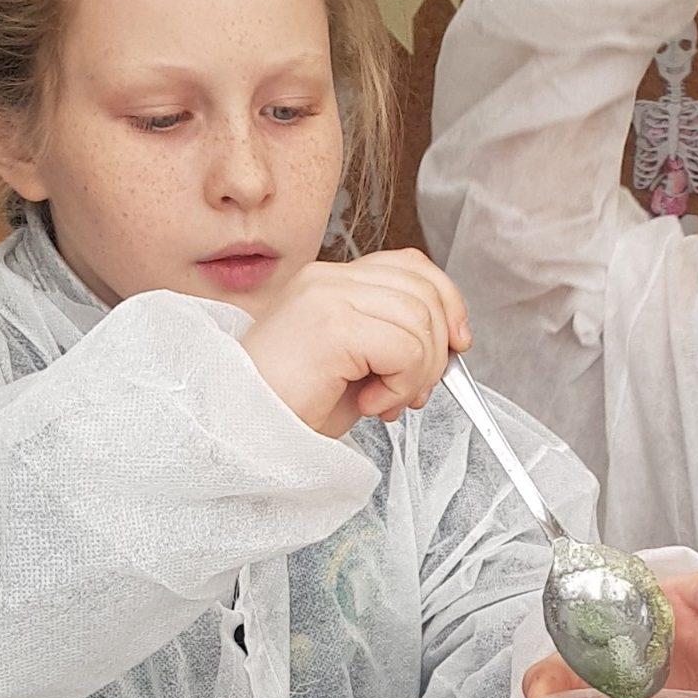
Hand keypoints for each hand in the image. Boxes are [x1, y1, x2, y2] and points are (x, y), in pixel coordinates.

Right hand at [243, 251, 466, 438]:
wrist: (241, 431)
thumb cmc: (291, 407)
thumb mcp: (357, 366)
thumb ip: (395, 341)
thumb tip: (450, 343)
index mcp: (332, 282)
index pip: (412, 266)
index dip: (447, 302)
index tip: (456, 345)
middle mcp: (327, 279)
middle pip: (425, 288)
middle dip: (436, 348)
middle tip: (409, 391)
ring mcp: (326, 296)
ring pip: (420, 319)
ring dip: (417, 373)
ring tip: (384, 401)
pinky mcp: (331, 324)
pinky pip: (404, 346)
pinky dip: (402, 383)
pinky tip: (372, 403)